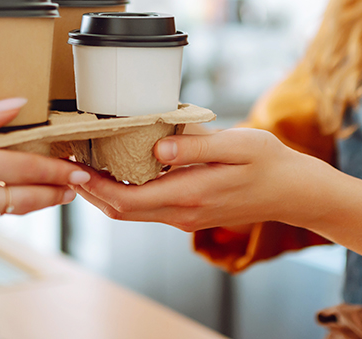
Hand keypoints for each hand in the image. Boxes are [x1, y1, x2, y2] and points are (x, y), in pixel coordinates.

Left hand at [74, 128, 320, 231]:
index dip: (96, 187)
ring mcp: (185, 217)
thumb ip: (195, 146)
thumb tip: (157, 147)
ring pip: (133, 212)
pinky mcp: (189, 213)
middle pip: (122, 211)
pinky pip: (147, 209)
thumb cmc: (269, 163)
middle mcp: (182, 213)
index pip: (128, 198)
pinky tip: (118, 172)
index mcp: (189, 195)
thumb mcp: (237, 145)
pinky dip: (125, 194)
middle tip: (68, 164)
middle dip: (91, 192)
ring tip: (84, 165)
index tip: (74, 168)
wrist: (294, 191)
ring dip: (105, 194)